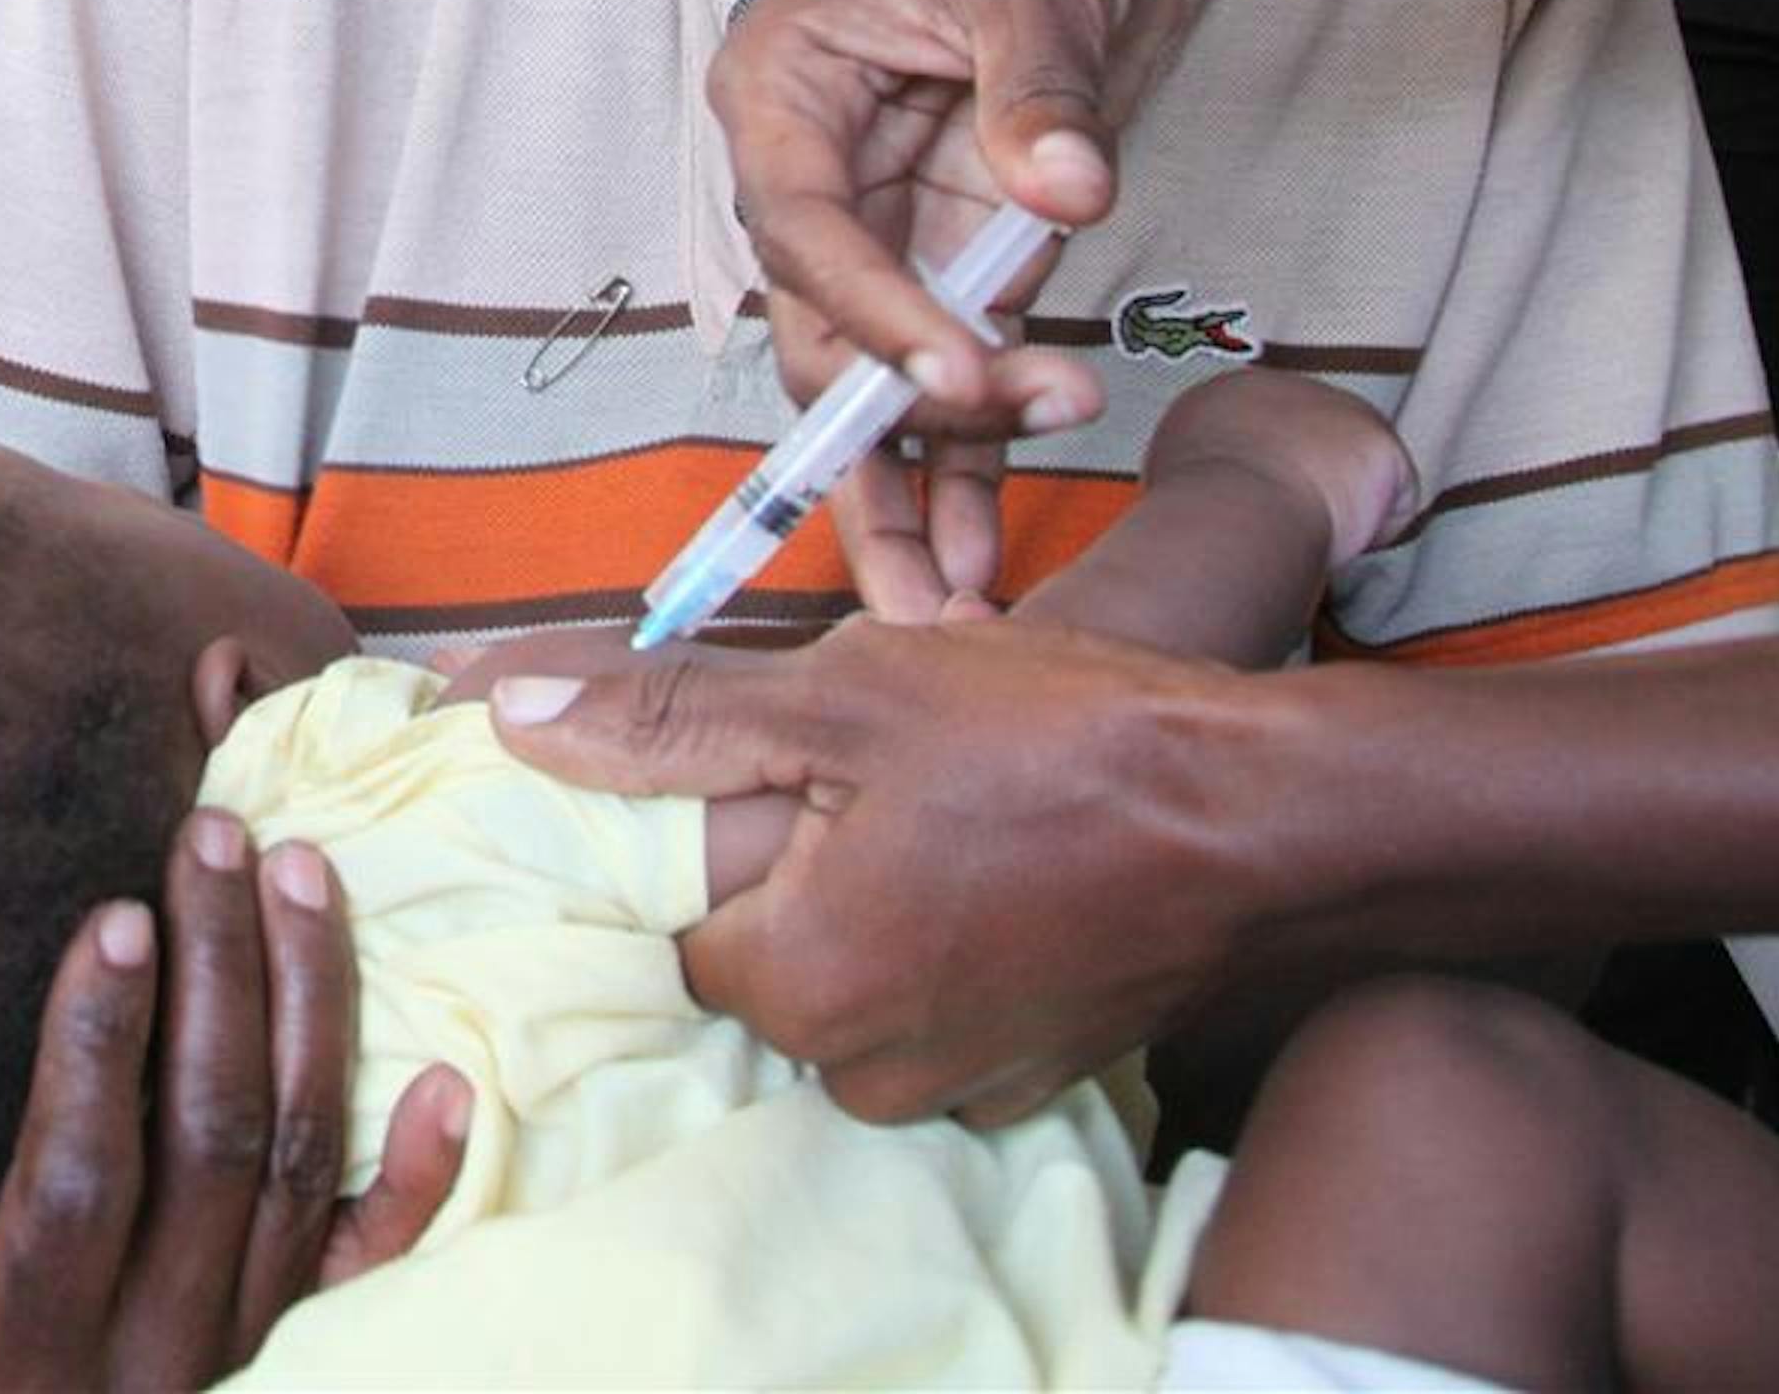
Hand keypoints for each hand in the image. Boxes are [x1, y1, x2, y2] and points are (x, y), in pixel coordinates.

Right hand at [0, 815, 471, 1390]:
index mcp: (28, 1346)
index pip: (75, 1179)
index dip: (96, 1049)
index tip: (110, 912)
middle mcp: (152, 1359)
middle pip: (211, 1146)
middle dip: (219, 971)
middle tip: (208, 822)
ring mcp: (242, 1343)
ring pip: (298, 1165)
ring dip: (313, 1006)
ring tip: (293, 861)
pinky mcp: (304, 1332)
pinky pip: (379, 1257)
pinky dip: (416, 1170)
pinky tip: (445, 1074)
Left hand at [492, 619, 1280, 1127]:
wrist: (1270, 818)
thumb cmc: (1058, 741)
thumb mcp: (842, 693)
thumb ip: (668, 717)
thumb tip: (508, 715)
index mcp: (794, 982)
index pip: (664, 924)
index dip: (690, 835)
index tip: (749, 767)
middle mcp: (863, 1069)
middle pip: (756, 959)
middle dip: (788, 865)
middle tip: (862, 769)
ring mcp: (959, 1084)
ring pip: (849, 981)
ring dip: (869, 897)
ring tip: (939, 804)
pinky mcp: (1035, 1074)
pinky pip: (938, 1003)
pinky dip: (948, 935)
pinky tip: (997, 857)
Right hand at [716, 0, 1191, 600]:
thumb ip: (1041, 94)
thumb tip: (1063, 192)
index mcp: (783, 91)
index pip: (806, 228)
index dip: (879, 314)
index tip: (967, 373)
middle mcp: (814, 173)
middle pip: (820, 335)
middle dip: (877, 448)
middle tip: (937, 566)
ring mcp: (889, 225)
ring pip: (872, 381)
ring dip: (909, 490)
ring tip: (955, 609)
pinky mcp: (961, 257)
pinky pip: (950, 372)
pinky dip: (967, 457)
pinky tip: (980, 557)